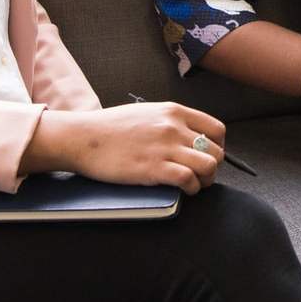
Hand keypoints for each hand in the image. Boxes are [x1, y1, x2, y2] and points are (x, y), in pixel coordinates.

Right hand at [26, 103, 226, 193]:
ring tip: (194, 184)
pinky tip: (184, 190)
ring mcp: (165, 147)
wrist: (83, 137)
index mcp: (174, 111)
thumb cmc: (111, 128)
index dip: (217, 147)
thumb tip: (190, 137)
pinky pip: (189, 180)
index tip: (208, 156)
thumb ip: (171, 122)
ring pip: (209, 165)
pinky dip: (192, 188)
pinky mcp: (154, 168)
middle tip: (200, 175)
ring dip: (206, 180)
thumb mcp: (148, 113)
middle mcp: (174, 127)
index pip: (216, 129)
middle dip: (213, 167)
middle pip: (216, 150)